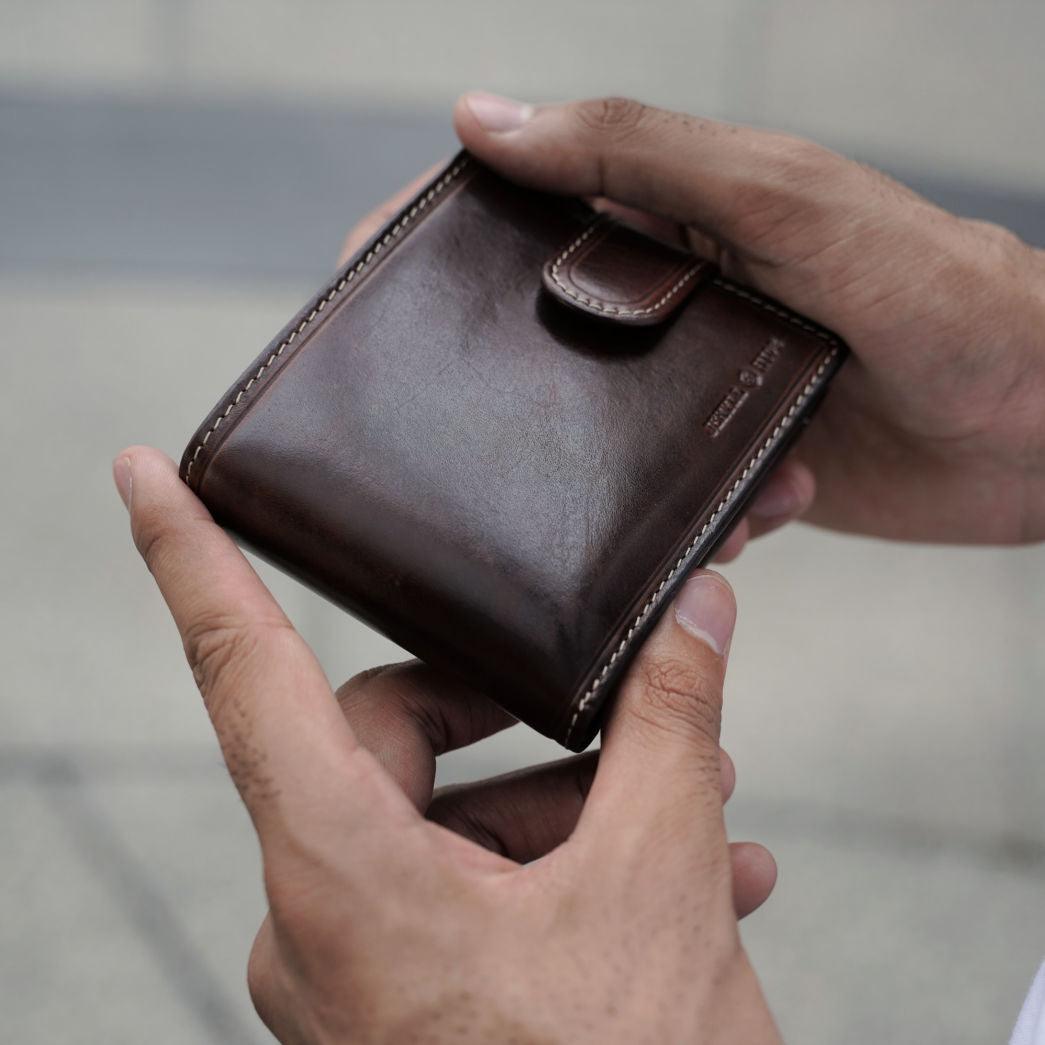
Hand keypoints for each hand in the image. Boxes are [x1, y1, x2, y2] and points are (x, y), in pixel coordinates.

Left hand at [114, 447, 779, 1042]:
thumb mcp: (660, 883)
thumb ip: (671, 725)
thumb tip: (695, 612)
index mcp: (336, 874)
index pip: (242, 669)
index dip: (187, 557)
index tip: (140, 476)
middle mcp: (318, 920)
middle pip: (389, 739)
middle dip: (516, 719)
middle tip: (620, 712)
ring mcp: (355, 970)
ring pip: (445, 820)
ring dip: (568, 801)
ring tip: (695, 805)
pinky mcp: (402, 1001)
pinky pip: (465, 888)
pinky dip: (557, 864)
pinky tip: (686, 874)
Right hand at [445, 93, 1044, 545]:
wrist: (1042, 427)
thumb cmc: (937, 294)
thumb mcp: (782, 200)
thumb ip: (641, 156)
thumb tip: (488, 119)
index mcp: (669, 220)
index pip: (522, 209)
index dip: (437, 237)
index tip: (364, 283)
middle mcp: (672, 305)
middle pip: (539, 333)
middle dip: (503, 379)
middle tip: (462, 428)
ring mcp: (697, 392)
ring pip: (594, 438)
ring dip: (612, 473)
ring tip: (682, 489)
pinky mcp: (732, 468)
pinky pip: (664, 504)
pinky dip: (695, 520)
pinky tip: (762, 510)